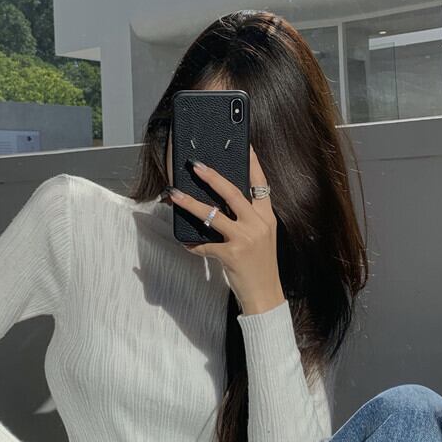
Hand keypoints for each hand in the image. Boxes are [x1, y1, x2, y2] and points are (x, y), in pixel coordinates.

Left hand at [172, 144, 285, 314]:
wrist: (265, 295)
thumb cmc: (260, 265)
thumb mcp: (261, 237)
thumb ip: (248, 219)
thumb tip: (223, 204)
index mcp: (266, 217)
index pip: (260, 183)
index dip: (252, 163)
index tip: (245, 145)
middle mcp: (258, 224)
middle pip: (233, 193)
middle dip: (212, 177)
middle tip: (195, 165)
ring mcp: (245, 239)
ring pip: (213, 215)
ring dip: (190, 203)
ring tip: (174, 194)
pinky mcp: (232, 254)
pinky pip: (205, 245)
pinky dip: (193, 244)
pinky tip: (185, 242)